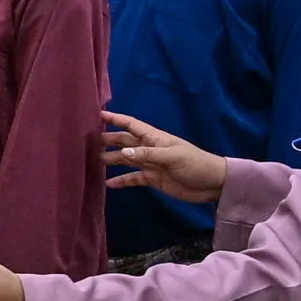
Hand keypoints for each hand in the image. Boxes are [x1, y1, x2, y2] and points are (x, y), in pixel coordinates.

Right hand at [99, 110, 228, 204]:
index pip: (131, 125)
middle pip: (125, 142)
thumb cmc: (195, 164)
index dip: (116, 119)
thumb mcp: (172, 157)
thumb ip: (147, 154)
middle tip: (88, 141)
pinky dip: (121, 181)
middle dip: (109, 139)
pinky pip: (133, 178)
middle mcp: (150, 149)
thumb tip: (121, 153)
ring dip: (112, 159)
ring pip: (126, 159)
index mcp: (155, 138)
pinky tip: (108, 184)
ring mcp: (151, 164)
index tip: (98, 115)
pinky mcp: (153, 179)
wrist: (212, 184)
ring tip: (94, 160)